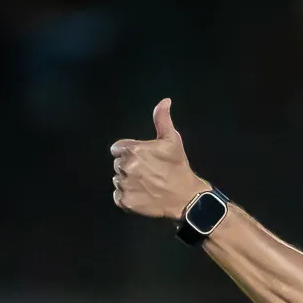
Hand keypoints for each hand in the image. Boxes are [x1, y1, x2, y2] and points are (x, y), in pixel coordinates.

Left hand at [111, 99, 206, 220]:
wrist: (185, 197)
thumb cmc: (178, 167)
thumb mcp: (172, 139)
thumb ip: (162, 119)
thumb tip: (165, 100)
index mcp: (132, 150)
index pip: (117, 149)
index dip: (129, 153)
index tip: (143, 160)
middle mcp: (124, 167)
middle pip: (117, 164)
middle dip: (129, 167)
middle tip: (147, 173)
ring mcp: (123, 186)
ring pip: (117, 180)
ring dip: (128, 182)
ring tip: (146, 185)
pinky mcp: (124, 202)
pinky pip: (118, 197)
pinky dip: (127, 197)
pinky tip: (141, 195)